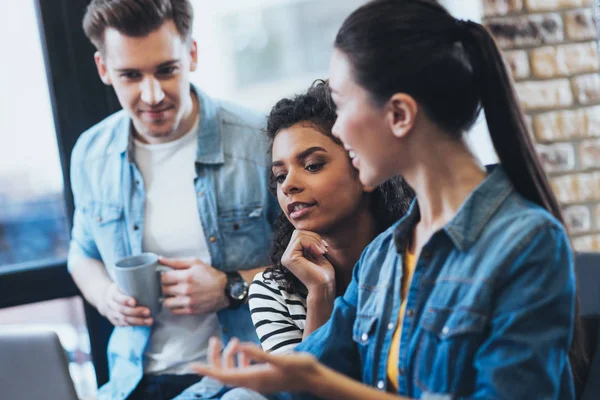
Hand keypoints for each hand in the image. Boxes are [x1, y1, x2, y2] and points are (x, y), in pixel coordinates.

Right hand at [98, 282, 152, 325]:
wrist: (106, 299)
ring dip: (138, 321)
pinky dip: (136, 324)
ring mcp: (112, 314)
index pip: (117, 297)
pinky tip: (146, 323)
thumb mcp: (121, 283)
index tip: (134, 302)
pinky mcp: (116, 321)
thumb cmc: (120, 289)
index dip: (125, 300)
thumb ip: (131, 282)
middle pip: (122, 310)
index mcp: (112, 293)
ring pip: (124, 319)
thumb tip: (152, 278)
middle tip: (148, 311)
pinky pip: (126, 325)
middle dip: (135, 312)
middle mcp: (111, 305)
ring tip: (150, 320)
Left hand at [159, 257, 228, 314]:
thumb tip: (160, 259)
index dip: (163, 277)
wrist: (225, 289)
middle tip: (170, 284)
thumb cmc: (210, 275)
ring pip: (166, 303)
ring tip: (174, 294)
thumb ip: (176, 262)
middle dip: (165, 286)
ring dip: (168, 298)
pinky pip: (174, 311)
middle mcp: (185, 290)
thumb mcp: (195, 263)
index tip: (166, 277)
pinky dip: (174, 306)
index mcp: (186, 276)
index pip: (163, 278)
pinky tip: (179, 301)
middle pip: (163, 290)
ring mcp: (188, 302)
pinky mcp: (190, 311)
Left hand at [191, 337, 321, 393]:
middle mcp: (252, 382)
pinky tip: (243, 347)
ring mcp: (257, 381)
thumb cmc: (301, 368)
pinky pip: (243, 370)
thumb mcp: (281, 359)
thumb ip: (260, 354)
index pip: (224, 376)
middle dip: (216, 357)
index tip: (192, 365)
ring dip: (229, 355)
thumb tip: (241, 346)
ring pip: (233, 370)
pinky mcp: (262, 377)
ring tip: (233, 339)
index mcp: (254, 378)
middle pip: (224, 373)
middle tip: (214, 339)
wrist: (315, 379)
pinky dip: (239, 359)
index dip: (208, 370)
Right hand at [282, 230, 334, 292]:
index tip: (324, 246)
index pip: (300, 234)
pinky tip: (319, 253)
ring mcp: (286, 257)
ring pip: (299, 234)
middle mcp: (286, 255)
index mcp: (292, 254)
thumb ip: (311, 243)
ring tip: (323, 251)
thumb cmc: (323, 273)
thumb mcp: (317, 253)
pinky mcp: (289, 258)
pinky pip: (300, 240)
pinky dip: (312, 243)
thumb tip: (308, 229)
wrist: (324, 286)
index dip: (313, 236)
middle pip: (298, 232)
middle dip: (314, 237)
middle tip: (324, 248)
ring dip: (315, 240)